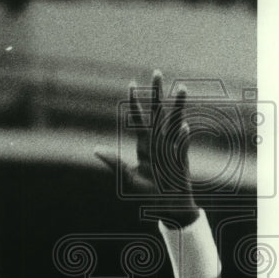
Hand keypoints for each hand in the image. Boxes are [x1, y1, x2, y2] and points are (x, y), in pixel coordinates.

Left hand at [96, 70, 199, 226]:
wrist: (166, 205)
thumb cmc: (147, 191)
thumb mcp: (127, 177)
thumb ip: (114, 162)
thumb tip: (95, 149)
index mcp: (145, 145)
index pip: (138, 119)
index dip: (135, 103)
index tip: (132, 84)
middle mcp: (158, 142)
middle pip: (158, 113)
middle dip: (157, 93)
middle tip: (156, 72)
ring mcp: (171, 148)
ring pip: (174, 123)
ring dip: (177, 106)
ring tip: (181, 88)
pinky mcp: (181, 160)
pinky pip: (181, 147)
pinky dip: (181, 139)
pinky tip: (183, 128)